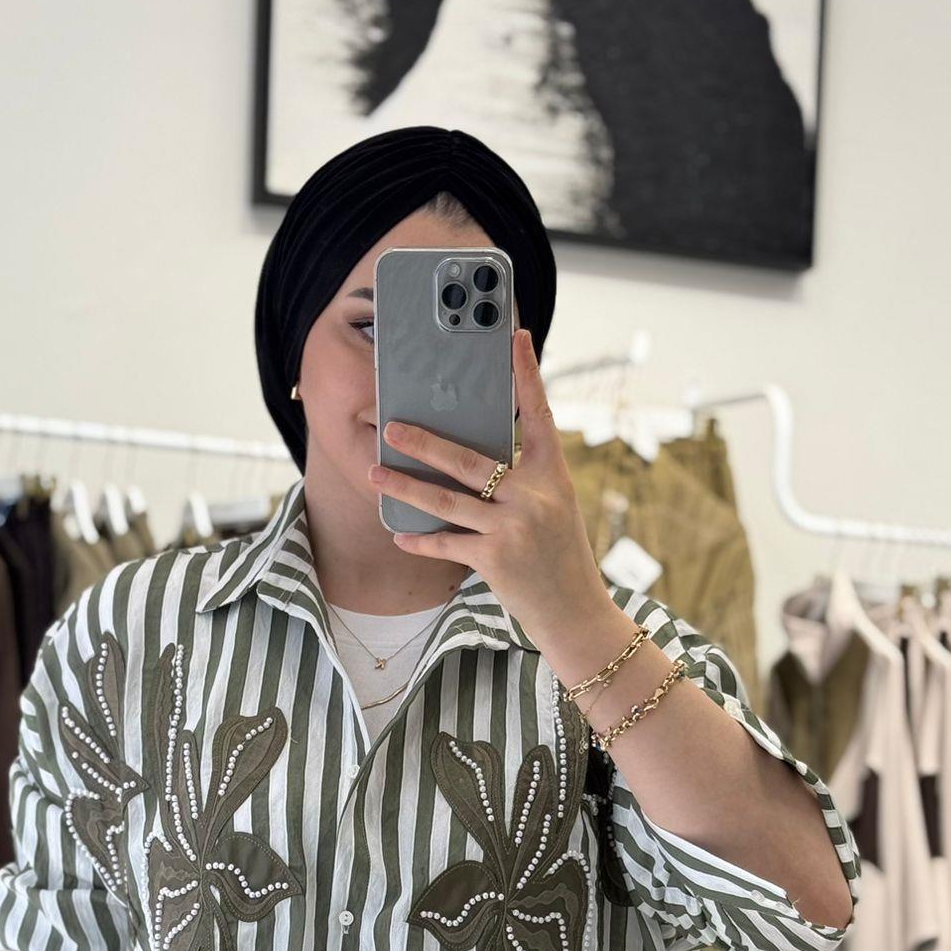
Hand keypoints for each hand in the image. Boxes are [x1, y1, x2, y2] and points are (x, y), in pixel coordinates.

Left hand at [366, 327, 608, 648]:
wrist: (576, 612)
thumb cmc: (561, 558)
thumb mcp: (554, 508)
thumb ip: (522, 482)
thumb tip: (471, 462)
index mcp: (553, 474)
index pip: (539, 414)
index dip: (527, 375)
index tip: (515, 338)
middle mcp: (534, 495)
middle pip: (467, 460)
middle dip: (423, 443)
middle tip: (389, 427)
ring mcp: (514, 527)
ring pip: (446, 501)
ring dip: (404, 488)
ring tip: (374, 475)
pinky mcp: (496, 559)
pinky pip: (447, 544)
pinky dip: (421, 541)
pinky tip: (399, 536)